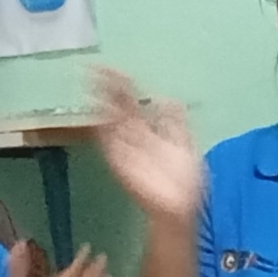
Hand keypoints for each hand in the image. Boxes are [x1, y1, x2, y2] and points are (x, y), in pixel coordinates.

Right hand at [92, 68, 205, 225]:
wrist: (180, 208)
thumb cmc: (185, 181)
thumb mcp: (187, 144)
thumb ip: (177, 121)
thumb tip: (167, 98)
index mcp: (149, 129)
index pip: (132, 101)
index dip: (123, 85)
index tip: (114, 70)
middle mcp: (134, 135)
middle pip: (117, 106)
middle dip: (106, 88)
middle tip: (94, 69)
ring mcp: (126, 148)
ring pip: (110, 120)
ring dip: (99, 103)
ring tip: (90, 85)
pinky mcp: (120, 163)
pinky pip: (108, 143)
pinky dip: (102, 130)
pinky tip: (96, 116)